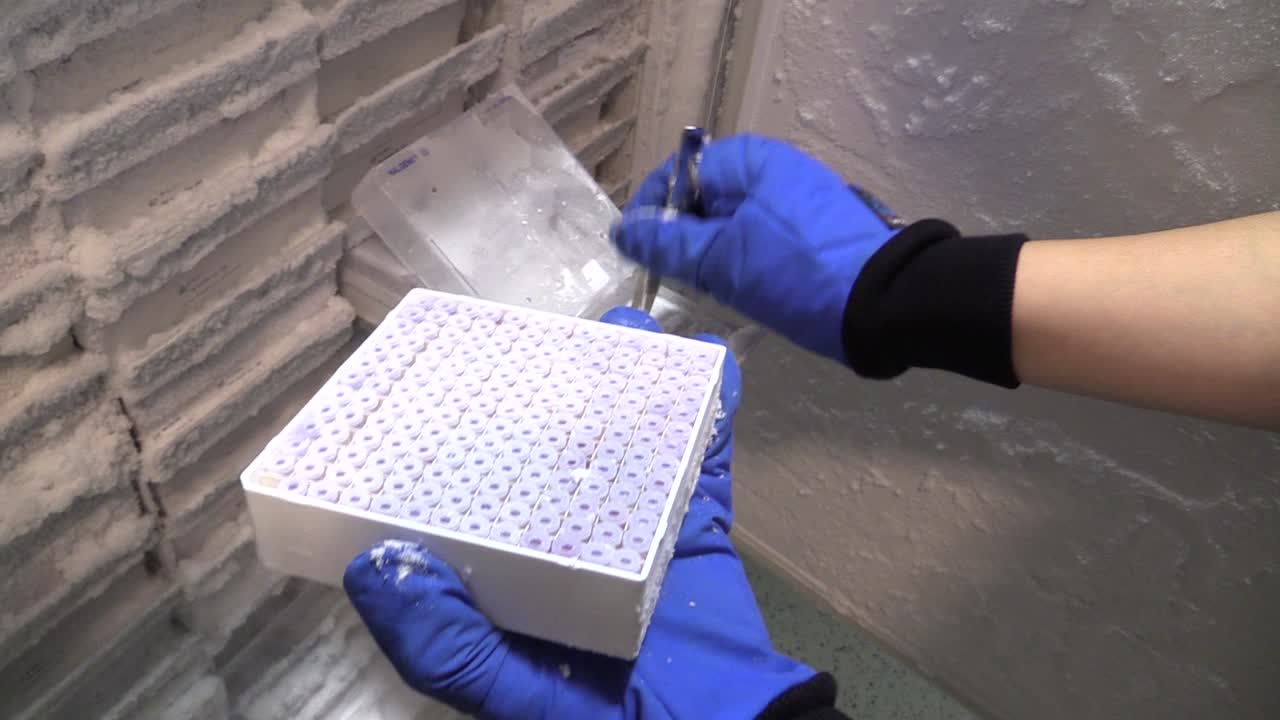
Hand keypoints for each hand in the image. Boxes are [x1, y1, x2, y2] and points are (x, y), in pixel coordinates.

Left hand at [343, 307, 817, 718]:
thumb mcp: (509, 698)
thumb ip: (447, 646)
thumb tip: (371, 563)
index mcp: (515, 572)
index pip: (473, 493)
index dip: (453, 438)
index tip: (439, 379)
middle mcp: (571, 537)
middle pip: (554, 449)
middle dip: (551, 392)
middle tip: (544, 337)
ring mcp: (640, 526)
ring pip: (628, 438)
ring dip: (629, 385)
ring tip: (624, 334)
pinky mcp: (699, 526)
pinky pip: (704, 459)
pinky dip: (711, 409)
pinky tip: (710, 362)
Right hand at [609, 135, 898, 363]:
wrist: (886, 305)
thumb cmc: (796, 273)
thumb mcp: (722, 261)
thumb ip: (668, 245)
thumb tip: (625, 232)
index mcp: (750, 160)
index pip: (679, 173)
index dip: (651, 211)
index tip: (635, 253)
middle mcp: (773, 170)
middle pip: (704, 199)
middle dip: (681, 238)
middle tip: (667, 280)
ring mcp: (796, 203)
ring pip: (731, 225)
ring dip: (709, 257)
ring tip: (700, 292)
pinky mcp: (811, 235)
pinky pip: (758, 242)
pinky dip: (739, 265)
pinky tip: (735, 295)